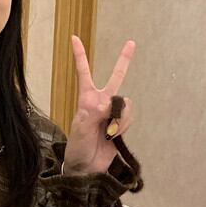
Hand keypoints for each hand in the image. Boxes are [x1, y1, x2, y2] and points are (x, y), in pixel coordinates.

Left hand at [62, 35, 135, 175]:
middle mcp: (101, 102)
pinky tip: (114, 136)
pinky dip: (124, 126)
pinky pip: (129, 117)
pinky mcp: (122, 125)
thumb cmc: (77, 148)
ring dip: (120, 118)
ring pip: (126, 103)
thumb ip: (95, 113)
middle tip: (131, 43)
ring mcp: (113, 113)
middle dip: (124, 60)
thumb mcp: (81, 129)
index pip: (83, 73)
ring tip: (109, 132)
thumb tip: (109, 103)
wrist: (87, 168)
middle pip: (116, 77)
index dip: (80, 56)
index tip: (73, 38)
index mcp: (86, 99)